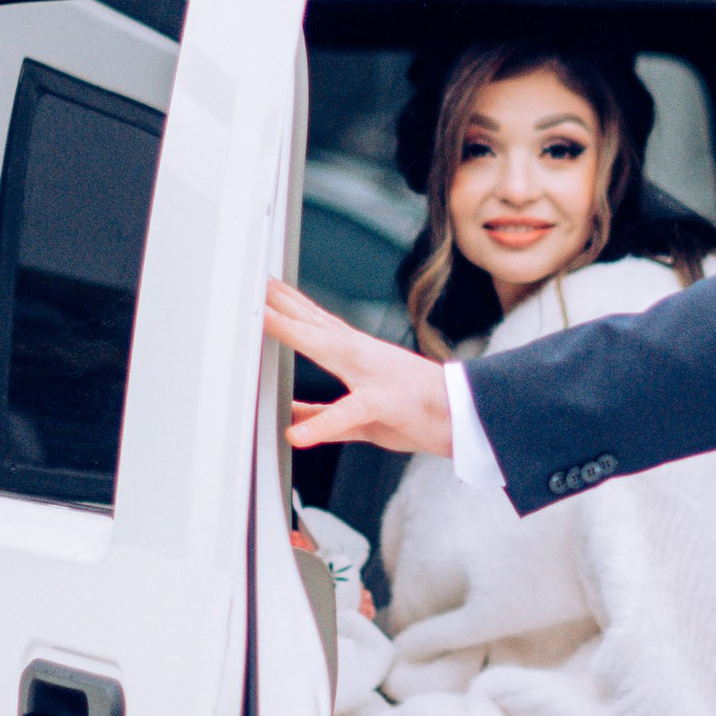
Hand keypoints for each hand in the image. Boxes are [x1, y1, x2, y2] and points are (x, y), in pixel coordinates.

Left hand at [266, 279, 451, 459]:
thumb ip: (321, 414)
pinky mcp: (384, 404)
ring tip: (265, 320)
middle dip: (282, 302)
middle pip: (314, 323)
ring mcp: (373, 374)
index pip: (314, 322)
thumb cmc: (413, 411)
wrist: (462, 417)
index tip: (260, 285)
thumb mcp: (358, 417)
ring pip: (328, 348)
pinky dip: (322, 423)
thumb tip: (292, 416)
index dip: (285, 303)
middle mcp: (362, 355)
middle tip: (253, 281)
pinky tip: (297, 434)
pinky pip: (350, 412)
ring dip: (296, 332)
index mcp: (356, 355)